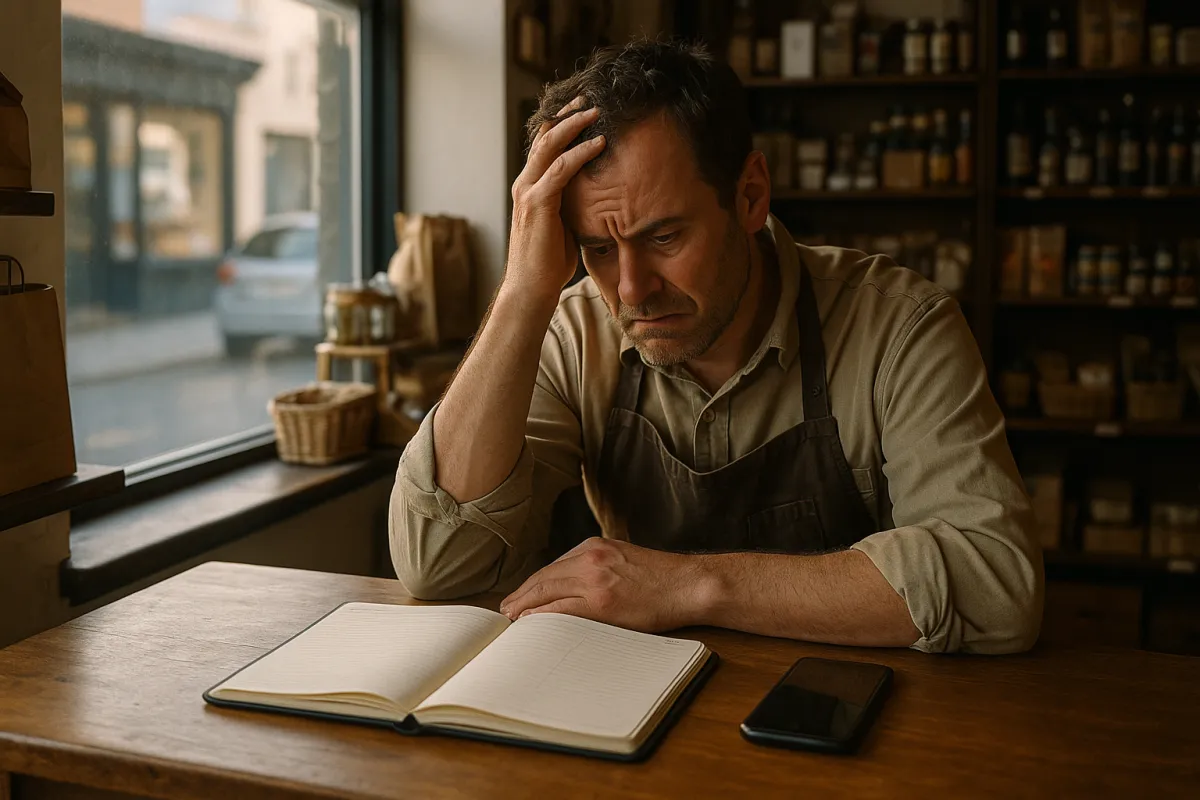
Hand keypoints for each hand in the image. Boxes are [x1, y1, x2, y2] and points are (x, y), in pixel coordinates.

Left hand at [499, 537, 709, 631]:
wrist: (688, 584)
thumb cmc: (661, 578)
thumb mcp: (623, 558)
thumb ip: (597, 566)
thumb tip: (571, 586)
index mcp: (595, 546)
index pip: (553, 567)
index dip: (533, 584)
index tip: (521, 596)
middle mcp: (590, 558)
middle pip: (543, 578)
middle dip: (521, 596)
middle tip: (506, 610)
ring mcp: (595, 580)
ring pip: (547, 592)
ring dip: (525, 607)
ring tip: (513, 620)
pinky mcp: (602, 603)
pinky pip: (562, 610)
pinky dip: (542, 617)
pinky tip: (531, 624)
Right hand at [504, 98, 605, 301]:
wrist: (530, 290)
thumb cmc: (548, 264)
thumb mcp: (564, 226)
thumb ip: (571, 206)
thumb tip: (596, 197)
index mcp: (530, 187)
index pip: (543, 144)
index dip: (562, 124)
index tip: (583, 109)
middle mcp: (525, 183)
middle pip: (544, 136)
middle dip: (568, 114)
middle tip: (589, 98)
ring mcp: (528, 192)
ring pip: (549, 145)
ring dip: (574, 125)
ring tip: (596, 110)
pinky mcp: (537, 204)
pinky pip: (560, 169)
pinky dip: (580, 153)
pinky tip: (599, 143)